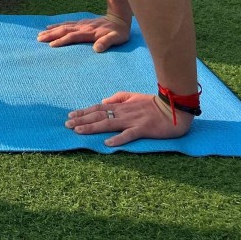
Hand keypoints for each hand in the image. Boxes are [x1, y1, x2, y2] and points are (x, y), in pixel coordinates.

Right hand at [37, 15, 128, 51]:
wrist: (119, 18)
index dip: (62, 41)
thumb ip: (106, 43)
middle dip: (51, 35)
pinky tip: (50, 26)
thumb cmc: (119, 32)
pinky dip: (57, 25)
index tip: (51, 45)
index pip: (72, 36)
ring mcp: (81, 24)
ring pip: (63, 26)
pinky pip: (66, 23)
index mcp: (89, 32)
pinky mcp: (81, 22)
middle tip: (39, 39)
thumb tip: (97, 49)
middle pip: (64, 30)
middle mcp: (83, 27)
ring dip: (51, 30)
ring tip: (40, 34)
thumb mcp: (116, 39)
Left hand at [66, 91, 193, 145]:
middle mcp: (123, 112)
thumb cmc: (153, 104)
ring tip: (78, 131)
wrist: (174, 108)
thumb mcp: (133, 96)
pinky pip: (129, 135)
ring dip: (92, 128)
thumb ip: (118, 98)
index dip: (84, 112)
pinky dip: (118, 139)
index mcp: (121, 106)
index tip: (70, 115)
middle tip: (67, 124)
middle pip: (99, 116)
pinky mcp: (143, 129)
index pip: (98, 108)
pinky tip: (107, 143)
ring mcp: (132, 121)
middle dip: (82, 120)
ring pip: (108, 124)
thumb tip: (103, 101)